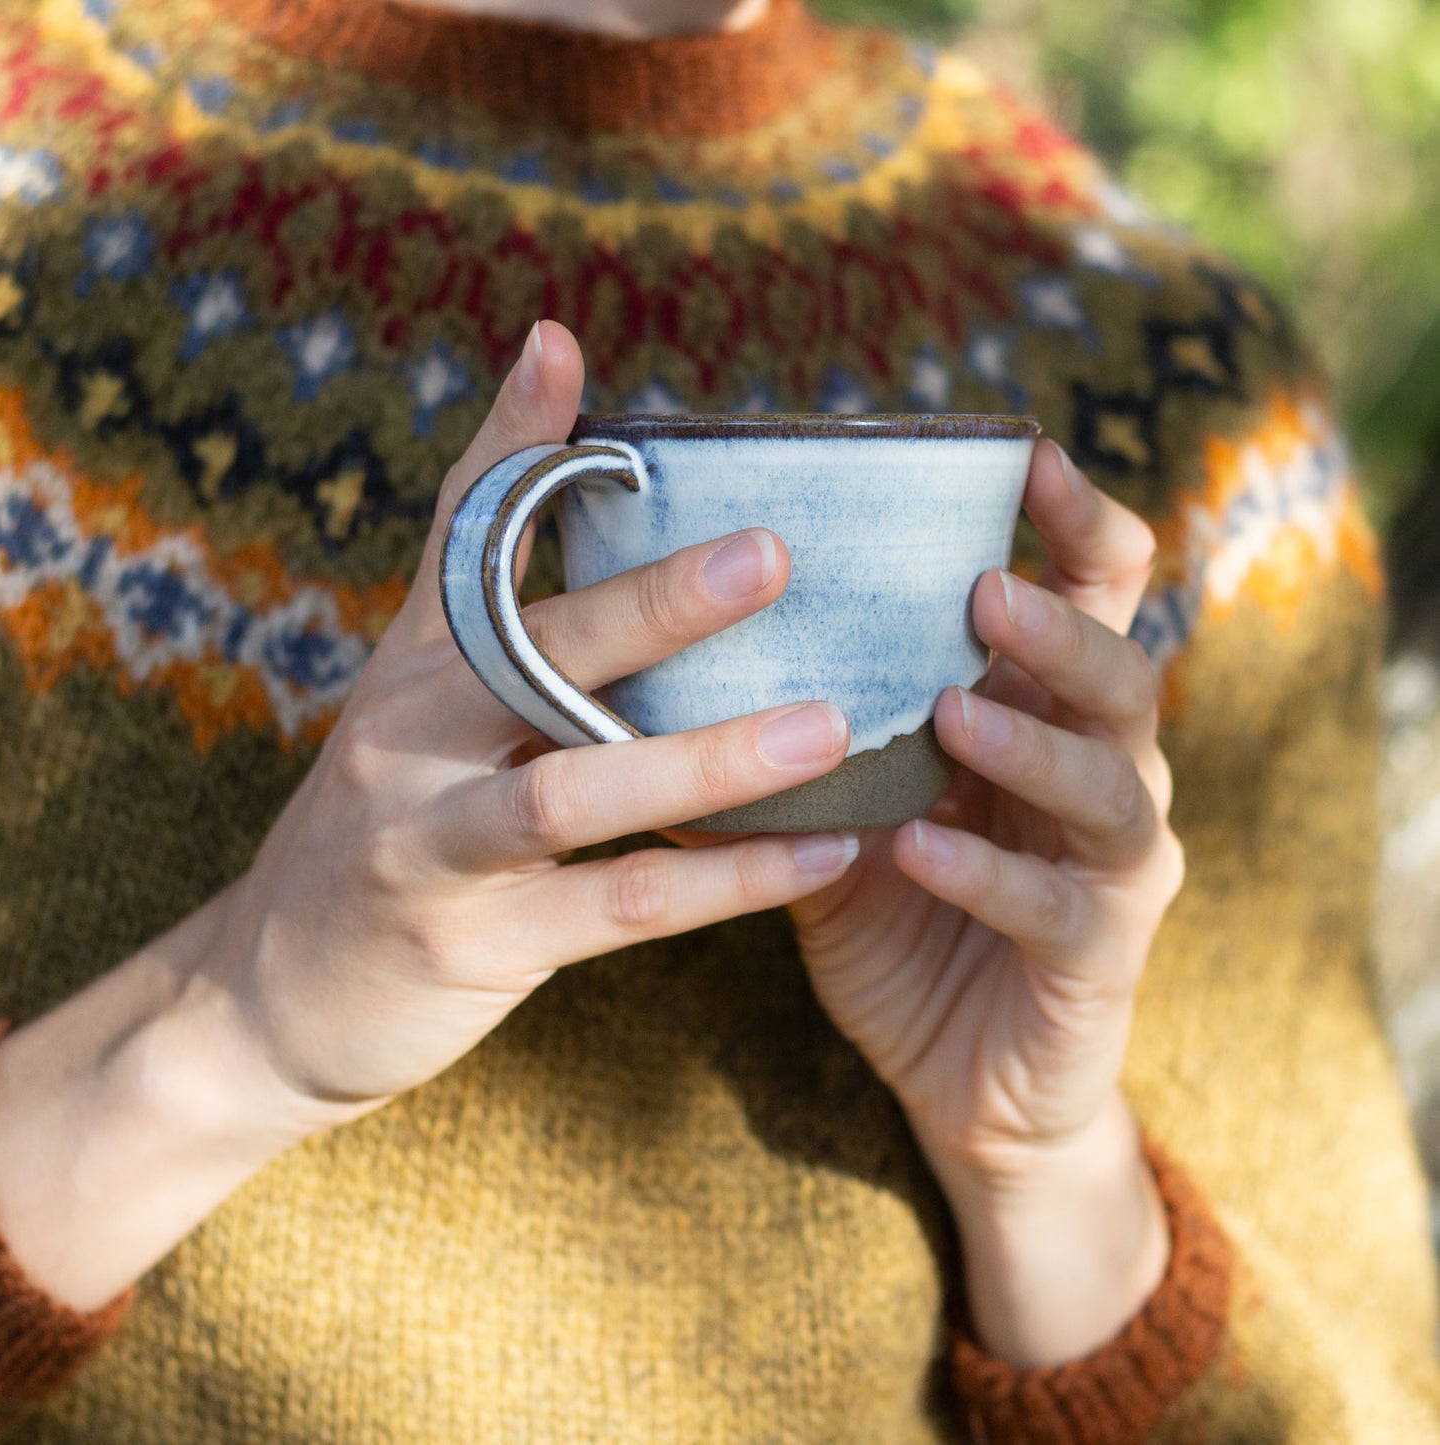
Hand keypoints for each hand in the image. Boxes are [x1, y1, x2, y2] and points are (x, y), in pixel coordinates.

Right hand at [0, 321, 859, 1311]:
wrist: (272, 997)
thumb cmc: (391, 827)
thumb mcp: (420, 715)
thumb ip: (492, 624)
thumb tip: (575, 511)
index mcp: (413, 667)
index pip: (457, 533)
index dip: (506, 438)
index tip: (559, 345)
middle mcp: (410, 737)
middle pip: (530, 652)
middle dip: (651, 603)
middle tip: (770, 556)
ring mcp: (433, 843)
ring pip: (578, 791)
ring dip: (709, 759)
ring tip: (832, 728)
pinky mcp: (474, 943)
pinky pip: (622, 908)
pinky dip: (728, 881)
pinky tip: (827, 853)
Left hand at [787, 440, 1182, 1365]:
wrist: (963, 1081)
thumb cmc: (900, 921)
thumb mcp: (842, 816)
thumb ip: (792, 741)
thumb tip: (656, 662)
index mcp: (1045, 717)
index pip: (1093, 596)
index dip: (1075, 523)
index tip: (1022, 455)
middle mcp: (1099, 775)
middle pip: (1123, 672)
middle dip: (1059, 626)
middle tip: (983, 589)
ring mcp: (1112, 869)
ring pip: (1108, 784)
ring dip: (1030, 742)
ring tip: (949, 710)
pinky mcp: (1098, 958)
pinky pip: (1057, 906)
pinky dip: (987, 873)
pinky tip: (918, 848)